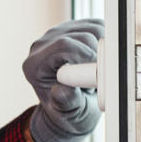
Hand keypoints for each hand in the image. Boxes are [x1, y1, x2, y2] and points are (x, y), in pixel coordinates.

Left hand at [22, 18, 103, 141]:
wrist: (72, 109)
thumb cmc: (69, 114)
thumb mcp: (69, 115)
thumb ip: (65, 103)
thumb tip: (61, 90)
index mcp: (34, 65)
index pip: (64, 46)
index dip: (87, 58)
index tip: (97, 77)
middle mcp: (42, 45)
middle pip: (81, 36)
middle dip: (97, 57)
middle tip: (98, 79)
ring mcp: (57, 33)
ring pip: (92, 29)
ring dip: (103, 50)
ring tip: (96, 72)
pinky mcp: (73, 28)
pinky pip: (97, 26)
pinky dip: (106, 42)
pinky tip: (100, 60)